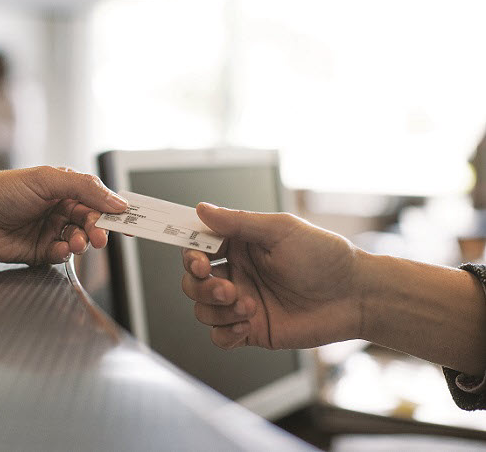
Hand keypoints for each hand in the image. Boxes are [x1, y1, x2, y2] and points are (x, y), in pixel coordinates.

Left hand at [0, 166, 126, 264]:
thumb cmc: (3, 191)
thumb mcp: (46, 179)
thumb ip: (85, 188)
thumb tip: (117, 201)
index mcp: (65, 188)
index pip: (97, 198)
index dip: (114, 208)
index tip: (130, 219)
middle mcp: (60, 209)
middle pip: (92, 221)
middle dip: (99, 229)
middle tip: (100, 236)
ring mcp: (51, 230)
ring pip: (80, 239)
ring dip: (82, 242)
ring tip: (76, 242)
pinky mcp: (41, 251)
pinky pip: (62, 255)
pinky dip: (65, 253)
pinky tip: (58, 249)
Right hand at [181, 203, 362, 349]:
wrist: (355, 296)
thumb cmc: (325, 257)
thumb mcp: (280, 230)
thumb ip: (238, 223)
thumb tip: (203, 209)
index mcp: (240, 246)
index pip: (198, 248)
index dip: (191, 255)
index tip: (199, 260)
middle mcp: (238, 273)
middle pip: (193, 282)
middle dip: (202, 287)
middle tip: (227, 288)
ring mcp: (242, 303)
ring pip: (202, 310)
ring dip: (218, 310)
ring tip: (249, 306)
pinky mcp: (252, 330)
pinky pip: (220, 337)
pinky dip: (226, 332)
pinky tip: (247, 324)